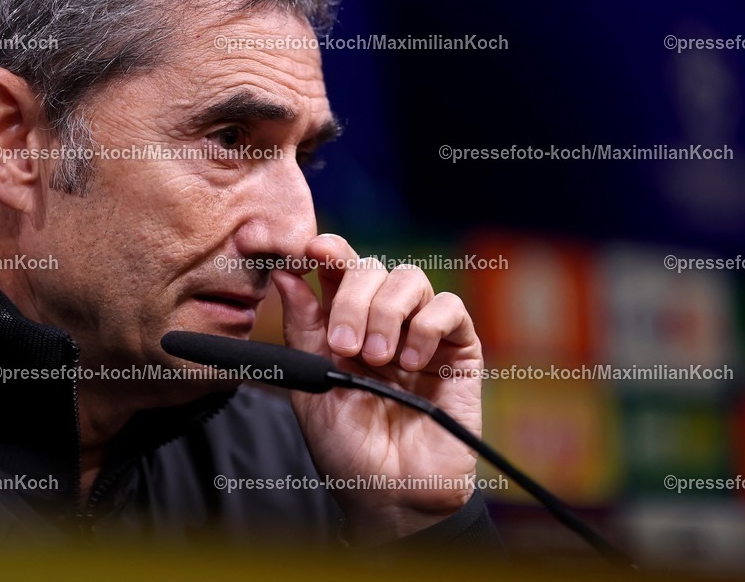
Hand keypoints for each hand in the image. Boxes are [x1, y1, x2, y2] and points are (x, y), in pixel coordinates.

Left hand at [270, 234, 482, 544]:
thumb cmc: (345, 446)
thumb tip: (286, 274)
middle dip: (352, 300)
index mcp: (344, 322)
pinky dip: (427, 327)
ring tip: (377, 360)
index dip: (327, 250)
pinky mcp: (458, 351)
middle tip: (344, 347)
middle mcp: (382, 320)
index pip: (339, 267)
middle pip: (372, 268)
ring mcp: (421, 333)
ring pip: (410, 279)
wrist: (388, 495)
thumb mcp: (311, 384)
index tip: (311, 251)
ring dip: (386, 313)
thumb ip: (303, 328)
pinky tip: (411, 364)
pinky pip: (449, 309)